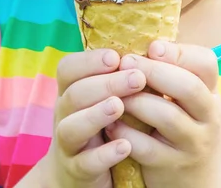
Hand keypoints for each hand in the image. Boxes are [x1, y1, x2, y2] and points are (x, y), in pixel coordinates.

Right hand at [42, 49, 146, 187]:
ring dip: (96, 115)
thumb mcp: (105, 96)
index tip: (116, 57)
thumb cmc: (103, 122)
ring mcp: (68, 144)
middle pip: (75, 94)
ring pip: (71, 127)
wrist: (78, 172)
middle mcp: (64, 114)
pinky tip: (125, 145)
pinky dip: (104, 154)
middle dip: (105, 83)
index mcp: (71, 90)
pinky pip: (85, 163)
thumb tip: (156, 48)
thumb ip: (121, 75)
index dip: (89, 61)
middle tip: (137, 78)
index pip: (68, 68)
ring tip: (120, 106)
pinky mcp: (77, 171)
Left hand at [105, 42, 220, 187]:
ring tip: (114, 93)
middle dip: (154, 71)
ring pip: (166, 116)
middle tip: (125, 61)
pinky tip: (111, 124)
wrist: (202, 182)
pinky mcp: (171, 167)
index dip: (179, 52)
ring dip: (136, 101)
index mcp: (210, 93)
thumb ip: (175, 73)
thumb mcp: (192, 100)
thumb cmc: (189, 127)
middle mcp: (208, 116)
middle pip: (188, 87)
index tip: (152, 47)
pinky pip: (147, 148)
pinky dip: (125, 133)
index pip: (206, 63)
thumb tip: (144, 42)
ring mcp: (193, 143)